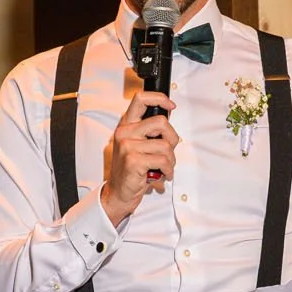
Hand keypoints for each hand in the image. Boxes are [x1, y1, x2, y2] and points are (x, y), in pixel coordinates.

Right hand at [101, 90, 178, 225]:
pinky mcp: (133, 161)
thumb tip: (168, 115)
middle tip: (168, 151)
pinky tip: (161, 175)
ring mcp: (128, 146)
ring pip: (166, 145)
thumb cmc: (132, 170)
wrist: (119, 193)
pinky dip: (168, 170)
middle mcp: (125, 133)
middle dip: (173, 138)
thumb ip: (149, 131)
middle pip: (161, 122)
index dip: (160, 99)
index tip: (170, 106)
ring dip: (171, 160)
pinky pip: (163, 161)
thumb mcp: (137, 145)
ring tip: (163, 167)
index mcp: (126, 125)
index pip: (141, 99)